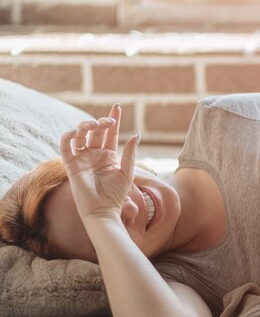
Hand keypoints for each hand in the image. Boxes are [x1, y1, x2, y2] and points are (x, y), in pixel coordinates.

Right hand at [59, 104, 140, 219]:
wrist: (103, 209)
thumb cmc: (116, 194)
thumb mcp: (127, 171)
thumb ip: (130, 153)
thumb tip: (137, 134)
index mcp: (109, 154)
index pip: (110, 133)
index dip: (113, 119)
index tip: (117, 106)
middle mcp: (95, 154)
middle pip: (96, 131)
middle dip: (101, 122)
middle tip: (108, 121)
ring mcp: (82, 158)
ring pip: (80, 135)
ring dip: (85, 126)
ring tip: (95, 125)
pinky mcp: (71, 165)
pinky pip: (65, 147)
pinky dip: (68, 137)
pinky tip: (75, 132)